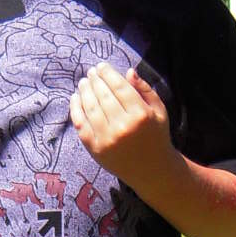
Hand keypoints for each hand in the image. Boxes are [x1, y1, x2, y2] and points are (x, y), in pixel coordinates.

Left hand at [70, 61, 175, 191]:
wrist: (152, 170)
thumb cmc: (157, 136)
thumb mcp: (160, 111)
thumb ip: (145, 90)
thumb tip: (128, 71)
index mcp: (140, 115)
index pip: (119, 87)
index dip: (108, 74)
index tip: (102, 66)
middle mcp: (122, 127)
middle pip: (103, 95)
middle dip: (95, 80)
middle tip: (91, 72)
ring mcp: (107, 139)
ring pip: (90, 108)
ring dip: (84, 91)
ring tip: (83, 82)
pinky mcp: (95, 149)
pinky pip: (81, 125)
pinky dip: (76, 109)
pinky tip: (75, 98)